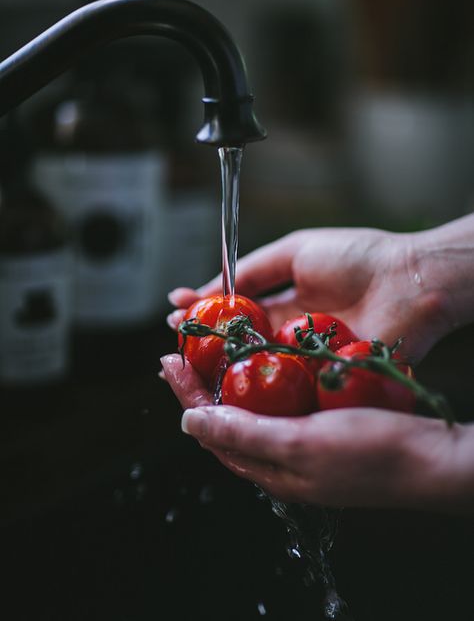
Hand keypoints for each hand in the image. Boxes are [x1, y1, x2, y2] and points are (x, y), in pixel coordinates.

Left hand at [161, 353, 473, 513]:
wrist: (427, 458)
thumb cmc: (369, 454)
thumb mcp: (299, 444)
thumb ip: (244, 435)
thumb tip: (190, 422)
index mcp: (267, 467)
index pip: (210, 428)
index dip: (186, 393)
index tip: (169, 359)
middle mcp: (278, 457)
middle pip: (225, 418)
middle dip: (200, 383)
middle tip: (181, 350)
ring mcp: (299, 441)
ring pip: (251, 409)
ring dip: (228, 379)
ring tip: (212, 351)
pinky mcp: (320, 426)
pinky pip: (279, 402)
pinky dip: (263, 379)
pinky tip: (265, 358)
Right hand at [168, 226, 453, 362]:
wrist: (409, 281)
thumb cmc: (358, 258)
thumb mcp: (294, 251)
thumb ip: (253, 269)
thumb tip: (210, 286)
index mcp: (287, 302)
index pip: (237, 314)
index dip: (206, 314)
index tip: (175, 313)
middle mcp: (292, 334)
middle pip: (241, 346)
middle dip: (205, 347)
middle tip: (173, 348)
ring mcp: (307, 359)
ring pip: (257, 370)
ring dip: (223, 370)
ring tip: (189, 367)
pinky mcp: (324, 379)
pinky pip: (286, 388)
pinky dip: (258, 389)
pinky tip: (230, 386)